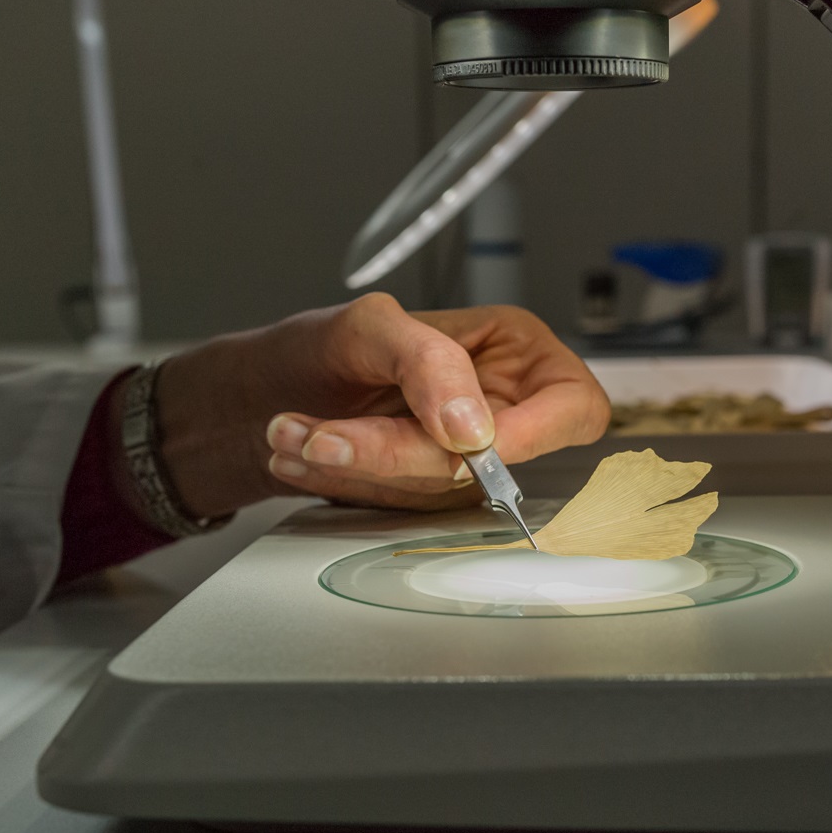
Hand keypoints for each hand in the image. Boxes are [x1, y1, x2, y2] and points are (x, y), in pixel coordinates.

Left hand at [143, 293, 609, 515]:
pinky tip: (302, 452)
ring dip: (357, 468)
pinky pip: (401, 507)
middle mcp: (498, 407)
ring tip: (295, 431)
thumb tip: (471, 426)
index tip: (462, 445)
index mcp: (516, 351)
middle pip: (493, 460)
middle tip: (328, 432)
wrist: (260, 392)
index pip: (572, 408)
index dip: (529, 436)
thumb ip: (427, 361)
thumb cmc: (318, 346)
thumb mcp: (369, 325)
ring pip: (439, 492)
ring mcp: (463, 459)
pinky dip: (344, 482)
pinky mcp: (424, 493)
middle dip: (398, 451)